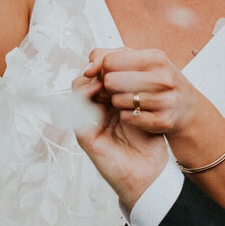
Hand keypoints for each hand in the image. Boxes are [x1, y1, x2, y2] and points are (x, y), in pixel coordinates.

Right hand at [72, 63, 170, 210]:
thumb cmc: (149, 141)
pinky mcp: (84, 133)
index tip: (124, 53)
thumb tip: (130, 61)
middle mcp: (97, 106)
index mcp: (110, 99)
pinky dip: (84, 94)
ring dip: (92, 76)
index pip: (101, 69)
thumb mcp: (146, 107)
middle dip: (100, 63)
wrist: (149, 172)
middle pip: (88, 74)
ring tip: (108, 75)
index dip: (108, 57)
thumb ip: (136, 87)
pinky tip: (99, 89)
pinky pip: (75, 108)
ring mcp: (88, 118)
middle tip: (113, 61)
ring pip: (78, 87)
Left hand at [83, 47, 205, 137]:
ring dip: (117, 103)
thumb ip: (106, 57)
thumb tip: (87, 71)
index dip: (104, 69)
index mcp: (156, 58)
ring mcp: (166, 101)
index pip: (109, 61)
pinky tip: (136, 114)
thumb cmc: (156, 81)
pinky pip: (127, 117)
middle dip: (108, 87)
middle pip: (110, 81)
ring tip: (129, 101)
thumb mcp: (138, 61)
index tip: (111, 74)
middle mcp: (164, 78)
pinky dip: (127, 116)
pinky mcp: (163, 122)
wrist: (186, 109)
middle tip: (117, 90)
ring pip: (117, 101)